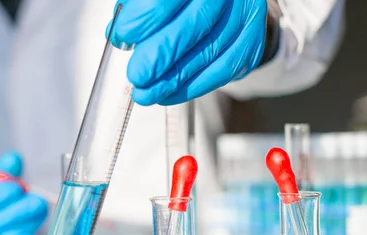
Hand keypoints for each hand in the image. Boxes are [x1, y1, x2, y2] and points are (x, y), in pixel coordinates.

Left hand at [109, 0, 269, 105]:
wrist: (227, 5)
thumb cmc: (183, 0)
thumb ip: (137, 7)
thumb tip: (116, 33)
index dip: (146, 16)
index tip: (123, 35)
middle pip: (195, 23)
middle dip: (161, 54)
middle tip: (137, 74)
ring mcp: (244, 16)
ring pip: (208, 52)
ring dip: (172, 79)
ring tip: (145, 92)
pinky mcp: (250, 44)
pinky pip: (222, 71)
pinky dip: (191, 87)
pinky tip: (168, 94)